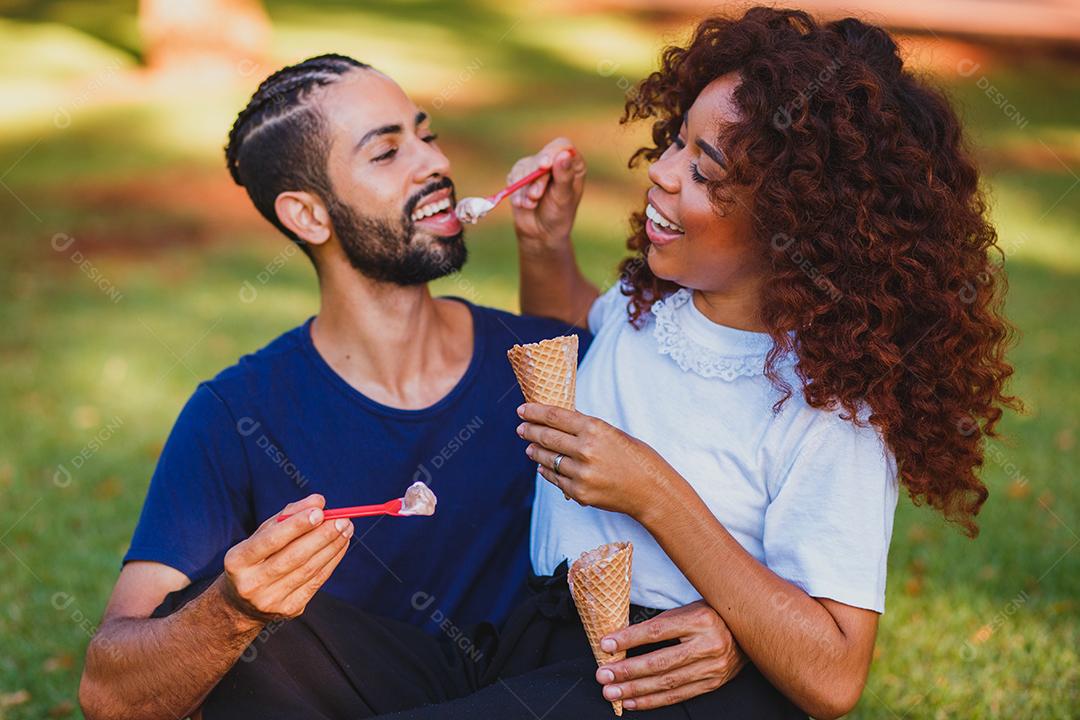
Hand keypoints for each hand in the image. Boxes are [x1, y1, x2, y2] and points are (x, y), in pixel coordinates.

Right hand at [219, 494, 352, 623]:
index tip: (320, 512)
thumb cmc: (256, 558)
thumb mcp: (262, 535)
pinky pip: (316, 582)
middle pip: (294, 556)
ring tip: (346, 529)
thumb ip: (288, 515)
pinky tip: (341, 546)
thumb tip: (318, 501)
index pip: (270, 540)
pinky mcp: (288, 609)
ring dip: (332, 547)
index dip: (297, 525)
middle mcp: (251, 583)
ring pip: (309, 569)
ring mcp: (270, 600)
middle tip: (342, 520)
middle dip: (322, 536)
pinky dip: (332, 561)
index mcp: (237, 560)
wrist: (242, 605)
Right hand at [508, 137, 586, 250]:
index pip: (561, 145)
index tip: (544, 165)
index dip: (551, 152)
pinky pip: (514, 177)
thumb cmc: (558, 215)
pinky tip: (522, 204)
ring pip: (524, 167)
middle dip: (536, 178)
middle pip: (541, 157)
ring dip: (525, 188)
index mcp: (572, 163)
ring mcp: (536, 167)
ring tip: (531, 204)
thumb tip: (564, 154)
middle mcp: (555, 161)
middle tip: (535, 196)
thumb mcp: (563, 198)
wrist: (540, 233)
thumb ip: (564, 176)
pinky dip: (516, 191)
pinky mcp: (521, 175)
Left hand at [516, 403, 683, 519]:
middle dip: (529, 431)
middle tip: (521, 428)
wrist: (652, 491)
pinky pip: (555, 478)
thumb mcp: (612, 434)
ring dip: (535, 452)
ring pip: (547, 459)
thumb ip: (586, 428)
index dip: (535, 412)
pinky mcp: (579, 493)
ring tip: (530, 447)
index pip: (555, 416)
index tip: (522, 410)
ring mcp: (581, 473)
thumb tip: (558, 420)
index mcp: (595, 429)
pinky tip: (542, 466)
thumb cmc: (636, 458)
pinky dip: (546, 471)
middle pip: (546, 437)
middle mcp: (585, 450)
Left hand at [595, 602, 746, 710]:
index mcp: (699, 619)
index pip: (657, 631)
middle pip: (660, 661)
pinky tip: (633, 702)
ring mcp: (712, 667)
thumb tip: (622, 638)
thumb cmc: (711, 616)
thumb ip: (660, 623)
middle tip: (604, 675)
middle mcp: (708, 644)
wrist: (750, 632)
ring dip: (636, 690)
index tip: (606, 645)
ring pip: (667, 683)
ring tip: (612, 692)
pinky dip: (653, 701)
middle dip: (628, 671)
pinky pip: (679, 695)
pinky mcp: (713, 683)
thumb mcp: (688, 609)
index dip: (629, 639)